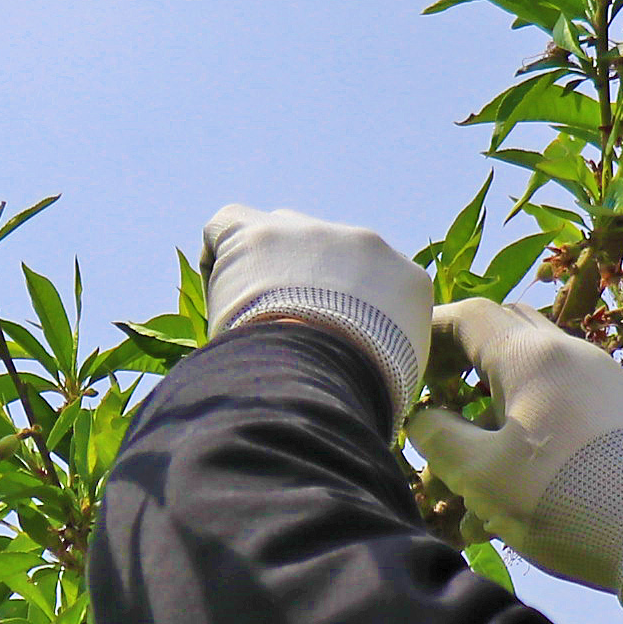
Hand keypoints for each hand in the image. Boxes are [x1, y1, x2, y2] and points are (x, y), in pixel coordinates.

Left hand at [200, 204, 432, 420]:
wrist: (323, 376)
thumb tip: (371, 378)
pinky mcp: (256, 230)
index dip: (347, 315)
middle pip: (326, 257)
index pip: (376, 287)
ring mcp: (309, 231)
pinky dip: (216, 260)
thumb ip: (388, 360)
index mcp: (406, 279)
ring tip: (251, 325)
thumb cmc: (361, 396)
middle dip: (303, 289)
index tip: (328, 346)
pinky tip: (219, 302)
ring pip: (278, 239)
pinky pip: (227, 227)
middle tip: (286, 336)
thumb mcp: (397, 380)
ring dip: (263, 275)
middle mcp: (364, 243)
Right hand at [407, 300, 622, 611]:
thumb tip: (424, 419)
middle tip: (436, 396)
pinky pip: (566, 406)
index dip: (431, 331)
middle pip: (506, 335)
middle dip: (464, 364)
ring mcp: (606, 382)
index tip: (406, 359)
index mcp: (533, 355)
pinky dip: (532, 431)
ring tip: (470, 471)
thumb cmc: (561, 499)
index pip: (470, 316)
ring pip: (536, 379)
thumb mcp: (479, 474)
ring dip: (496, 412)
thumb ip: (438, 437)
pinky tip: (515, 490)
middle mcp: (573, 354)